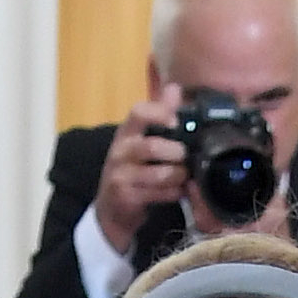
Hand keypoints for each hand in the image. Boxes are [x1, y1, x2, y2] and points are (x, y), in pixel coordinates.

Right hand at [92, 98, 191, 247]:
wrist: (111, 209)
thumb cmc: (131, 169)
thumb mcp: (140, 139)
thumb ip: (158, 114)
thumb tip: (174, 88)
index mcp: (126, 132)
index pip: (138, 113)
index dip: (159, 113)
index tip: (175, 121)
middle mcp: (120, 151)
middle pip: (151, 147)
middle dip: (175, 152)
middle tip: (186, 156)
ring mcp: (121, 175)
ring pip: (156, 174)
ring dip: (177, 175)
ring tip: (185, 176)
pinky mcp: (126, 197)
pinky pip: (155, 194)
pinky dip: (172, 193)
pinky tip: (179, 191)